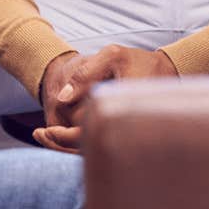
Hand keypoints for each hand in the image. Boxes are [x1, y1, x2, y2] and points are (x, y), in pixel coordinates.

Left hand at [33, 44, 178, 152]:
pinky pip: (101, 147)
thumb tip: (60, 98)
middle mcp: (126, 128)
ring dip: (68, 148)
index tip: (47, 129)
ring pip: (95, 153)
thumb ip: (86, 73)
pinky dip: (80, 145)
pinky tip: (63, 136)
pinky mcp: (126, 137)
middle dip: (61, 146)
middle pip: (89, 150)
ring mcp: (128, 136)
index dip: (64, 137)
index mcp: (121, 109)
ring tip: (44, 136)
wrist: (170, 72)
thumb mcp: (113, 55)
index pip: (89, 134)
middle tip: (38, 136)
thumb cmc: (139, 61)